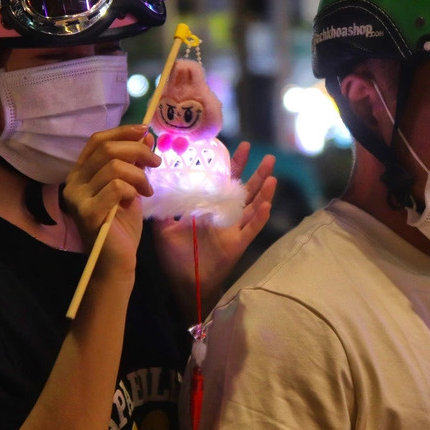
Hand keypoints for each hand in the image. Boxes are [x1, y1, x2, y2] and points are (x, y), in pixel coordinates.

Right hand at [63, 125, 160, 274]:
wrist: (116, 262)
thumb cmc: (121, 227)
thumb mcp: (131, 187)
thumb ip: (133, 164)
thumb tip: (145, 136)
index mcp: (80, 174)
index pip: (97, 141)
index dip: (121, 132)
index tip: (145, 131)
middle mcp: (73, 183)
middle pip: (106, 150)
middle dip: (136, 151)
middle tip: (155, 163)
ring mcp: (77, 197)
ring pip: (113, 167)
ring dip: (138, 175)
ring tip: (147, 190)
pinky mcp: (87, 212)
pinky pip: (116, 187)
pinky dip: (132, 189)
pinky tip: (136, 200)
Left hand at [152, 141, 275, 318]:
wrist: (183, 282)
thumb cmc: (176, 256)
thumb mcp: (164, 228)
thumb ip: (165, 208)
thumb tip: (157, 185)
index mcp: (211, 208)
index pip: (225, 181)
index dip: (235, 165)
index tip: (242, 147)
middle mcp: (225, 216)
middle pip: (246, 191)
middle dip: (257, 173)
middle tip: (268, 157)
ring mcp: (233, 230)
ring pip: (253, 207)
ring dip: (263, 193)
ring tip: (272, 177)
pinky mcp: (237, 245)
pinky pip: (251, 230)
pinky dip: (259, 218)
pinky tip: (266, 206)